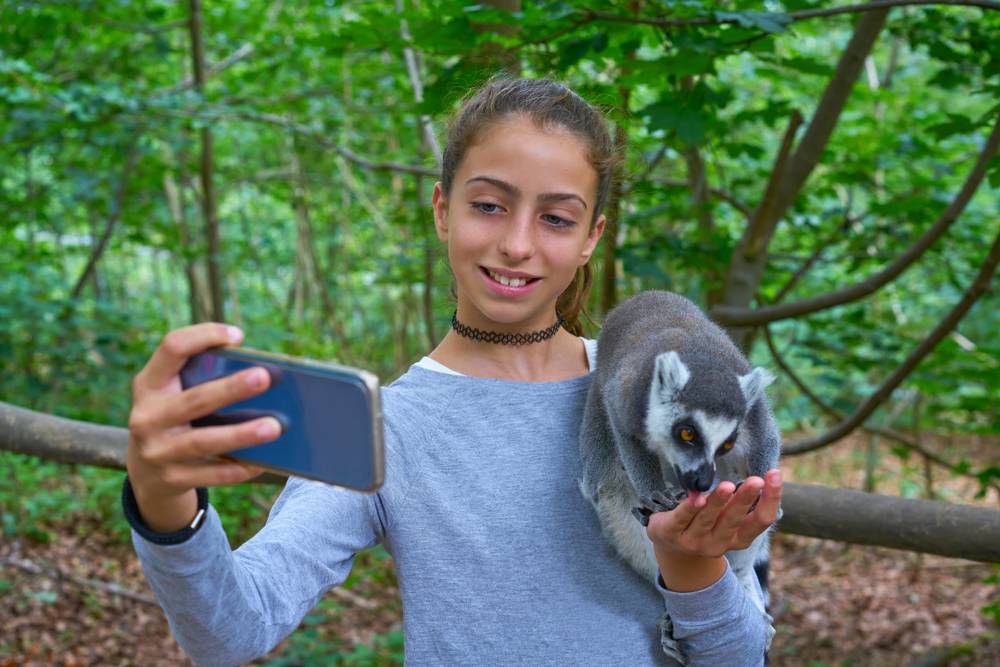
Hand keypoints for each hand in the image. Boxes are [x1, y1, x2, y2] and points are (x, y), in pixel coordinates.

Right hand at [126, 323, 281, 530]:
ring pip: (203, 442)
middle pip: (195, 400)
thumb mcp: (173, 395)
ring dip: (241, 435)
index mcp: (149, 385)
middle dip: (231, 389)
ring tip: (274, 427)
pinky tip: (262, 462)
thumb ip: (202, 379)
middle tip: (264, 378)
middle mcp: (147, 416)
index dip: (203, 336)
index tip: (237, 335)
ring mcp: (157, 451)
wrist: (145, 473)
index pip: (171, 348)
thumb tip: (262, 374)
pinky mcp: (170, 479)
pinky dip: (238, 468)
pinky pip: (211, 474)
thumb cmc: (175, 419)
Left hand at [646, 469, 782, 590]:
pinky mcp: (670, 533)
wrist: (669, 543)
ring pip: (708, 519)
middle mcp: (719, 543)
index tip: (775, 474)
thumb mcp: (726, 517)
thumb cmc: (706, 522)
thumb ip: (739, 503)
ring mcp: (694, 541)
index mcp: (739, 538)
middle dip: (744, 499)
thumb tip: (760, 475)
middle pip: (734, 520)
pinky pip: (681, 519)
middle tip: (755, 481)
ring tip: (727, 486)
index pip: (761, 520)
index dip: (771, 499)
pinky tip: (697, 498)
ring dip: (718, 502)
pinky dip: (689, 508)